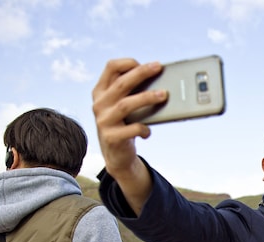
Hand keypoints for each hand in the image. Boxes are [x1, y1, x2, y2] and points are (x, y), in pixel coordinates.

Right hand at [91, 58, 164, 213]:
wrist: (116, 156)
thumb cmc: (125, 125)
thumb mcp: (124, 107)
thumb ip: (133, 93)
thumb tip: (160, 79)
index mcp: (101, 91)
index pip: (111, 68)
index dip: (128, 63)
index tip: (147, 64)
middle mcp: (99, 104)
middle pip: (121, 83)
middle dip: (141, 73)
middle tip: (158, 67)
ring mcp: (103, 121)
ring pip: (126, 104)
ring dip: (146, 98)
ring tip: (164, 95)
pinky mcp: (111, 137)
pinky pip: (131, 129)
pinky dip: (144, 128)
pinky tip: (148, 131)